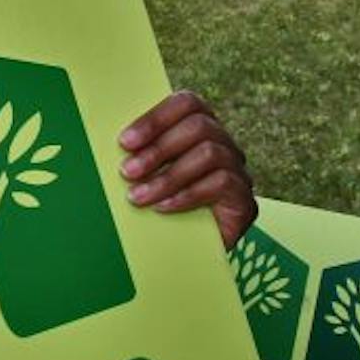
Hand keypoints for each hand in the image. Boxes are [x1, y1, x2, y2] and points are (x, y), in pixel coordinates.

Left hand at [118, 89, 257, 249]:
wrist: (186, 255)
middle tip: (126, 172)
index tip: (125, 142)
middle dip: (158, 148)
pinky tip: (163, 208)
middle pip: (199, 126)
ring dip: (168, 176)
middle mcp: (224, 144)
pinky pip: (221, 183)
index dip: (156, 118)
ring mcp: (238, 171)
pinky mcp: (245, 200)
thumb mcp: (147, 178)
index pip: (187, 103)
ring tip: (137, 197)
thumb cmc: (160, 209)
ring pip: (210, 153)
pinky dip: (187, 195)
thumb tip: (114, 144)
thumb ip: (138, 156)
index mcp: (200, 129)